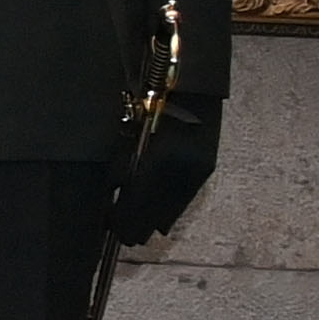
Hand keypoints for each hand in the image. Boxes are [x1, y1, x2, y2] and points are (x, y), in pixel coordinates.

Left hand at [108, 95, 217, 247]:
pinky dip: (173, 209)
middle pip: (157, 205)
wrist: (188, 79)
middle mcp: (182, 166)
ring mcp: (197, 165)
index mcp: (158, 157)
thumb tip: (114, 191)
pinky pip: (187, 194)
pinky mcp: (206, 164)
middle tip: (126, 239)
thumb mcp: (127, 130)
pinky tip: (164, 221)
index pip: (139, 197)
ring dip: (157, 219)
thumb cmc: (147, 99)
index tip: (112, 228)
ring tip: (144, 235)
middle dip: (140, 223)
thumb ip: (122, 163)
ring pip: (174, 203)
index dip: (125, 216)